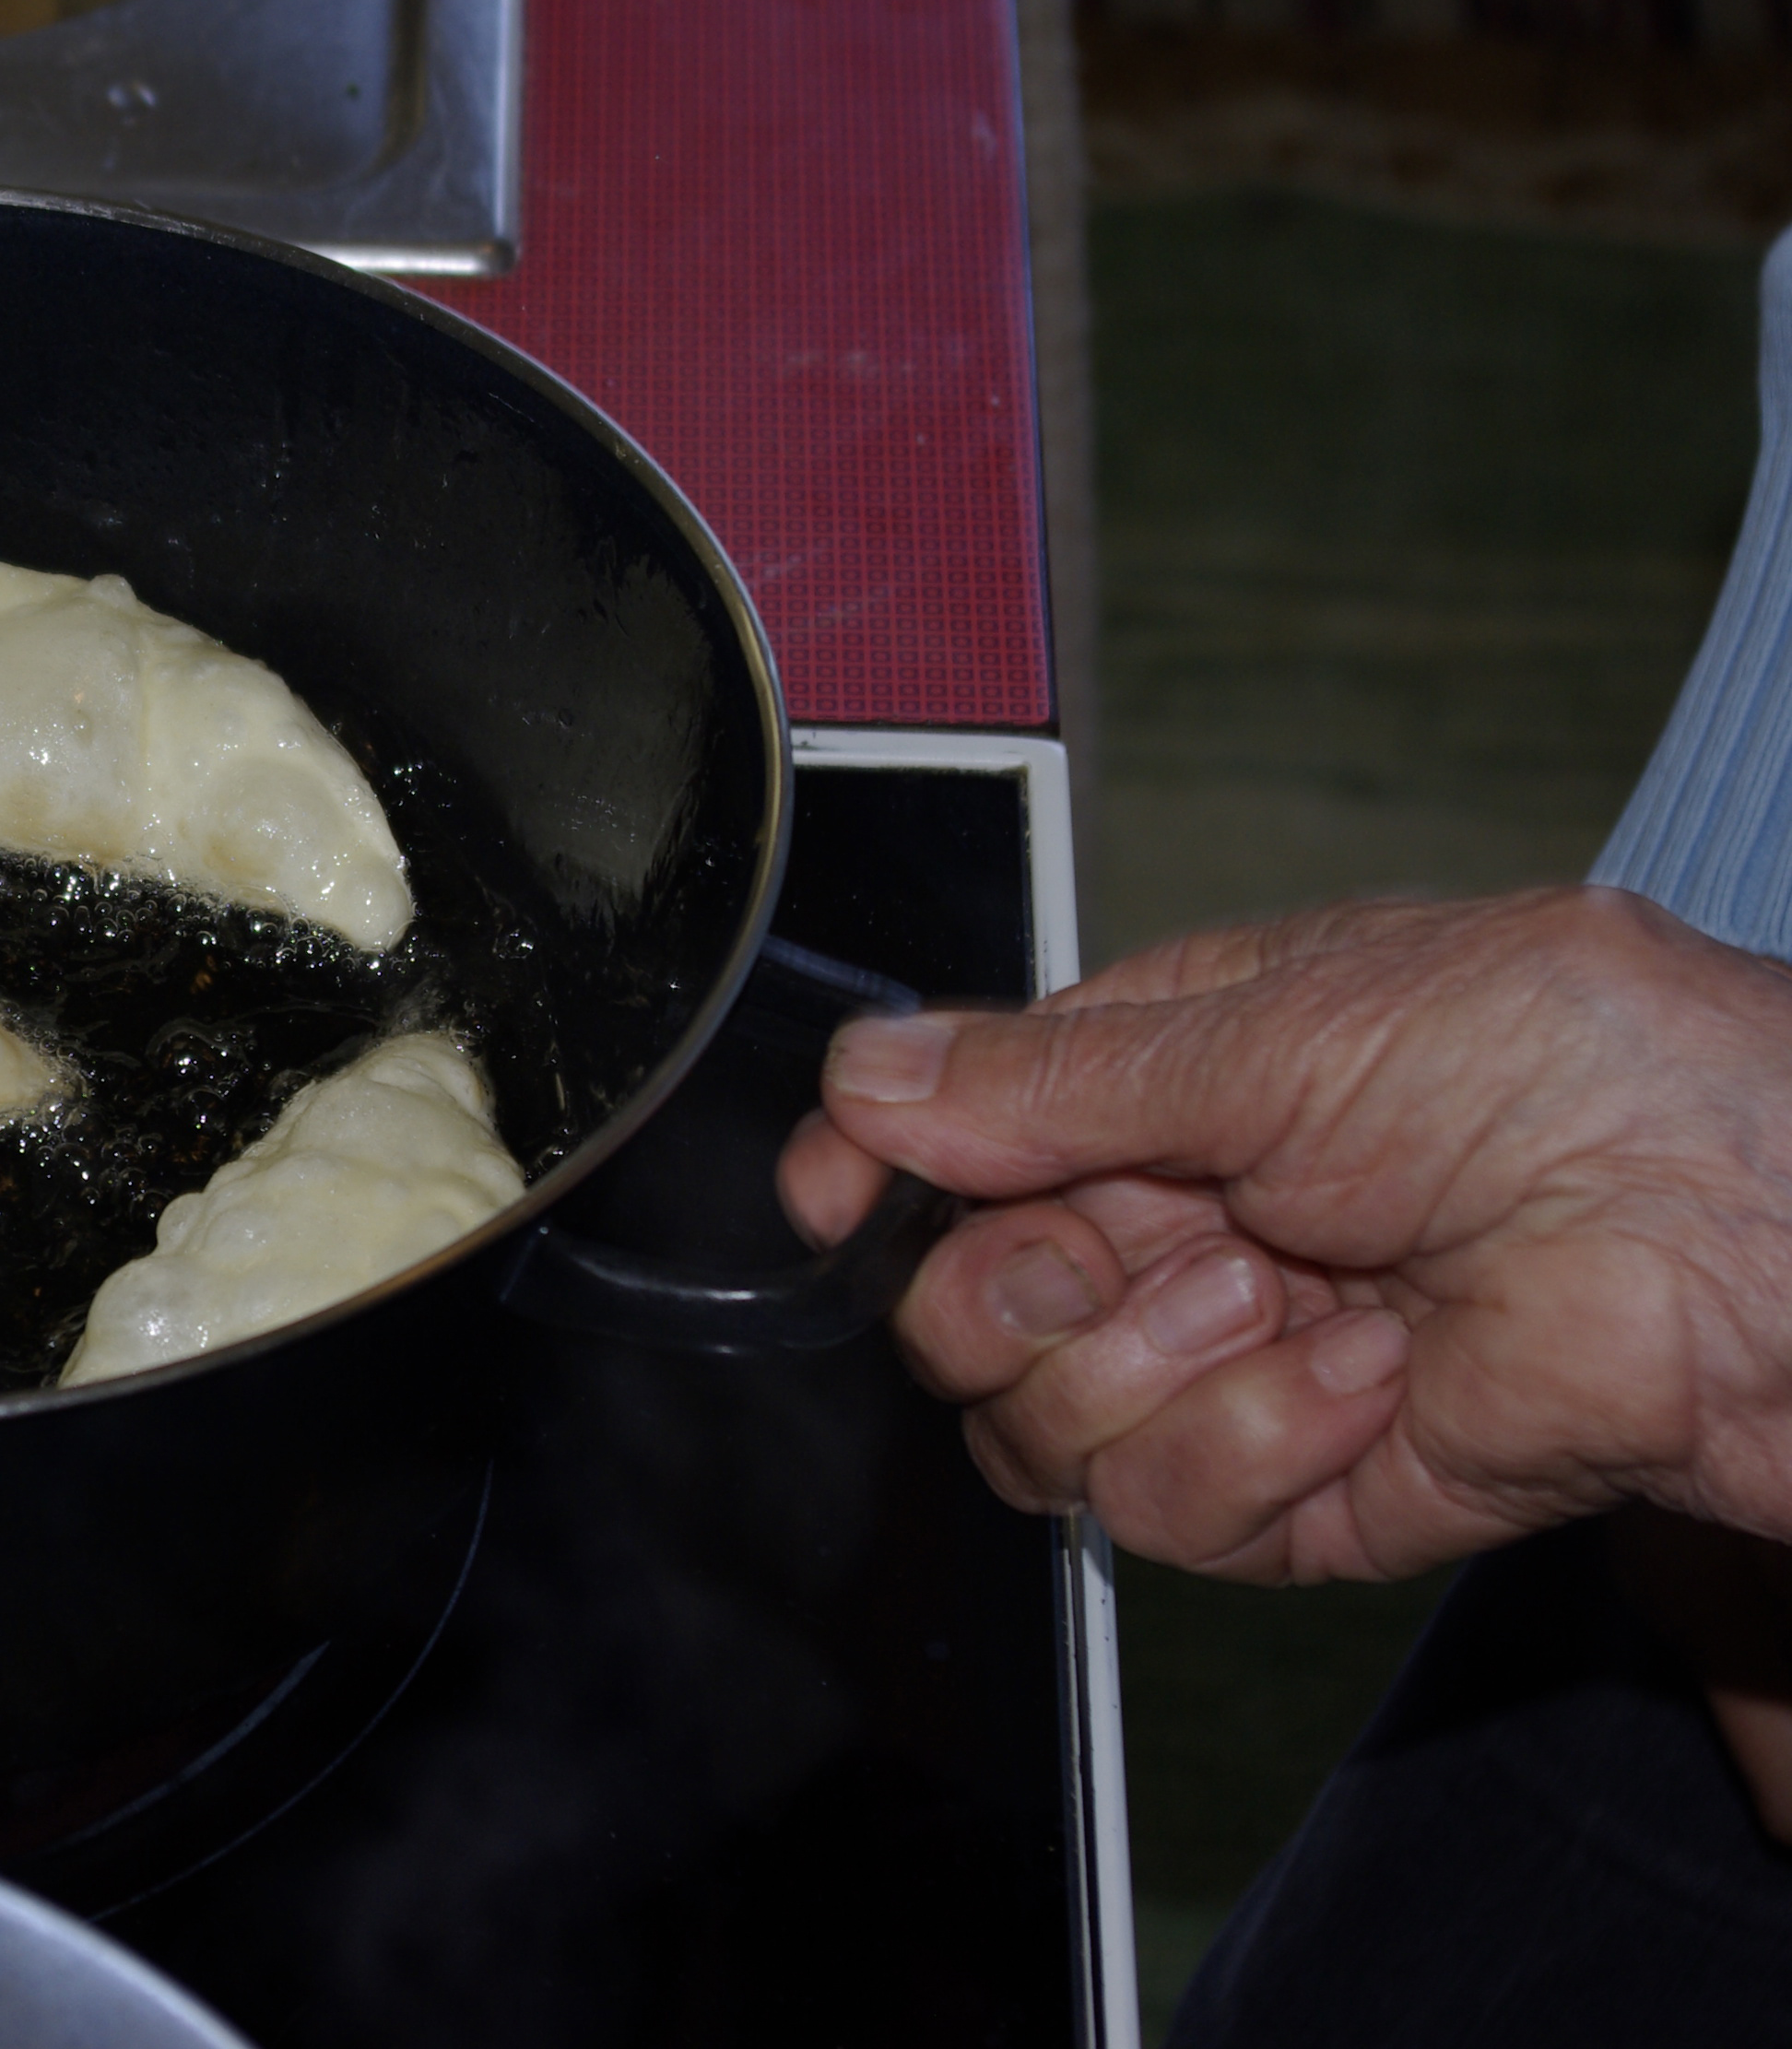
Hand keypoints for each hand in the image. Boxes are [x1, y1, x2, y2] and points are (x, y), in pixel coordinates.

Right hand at [777, 887, 1791, 1583]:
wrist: (1742, 1245)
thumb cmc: (1562, 1068)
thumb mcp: (1280, 1025)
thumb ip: (1050, 1076)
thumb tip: (867, 1078)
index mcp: (1168, 1080)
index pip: (948, 1139)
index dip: (870, 1176)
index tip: (837, 1199)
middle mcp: (1182, 1226)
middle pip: (959, 1308)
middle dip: (1013, 1288)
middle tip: (1116, 1250)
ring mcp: (1232, 1365)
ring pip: (1036, 1431)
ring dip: (1156, 1366)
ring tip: (1298, 1296)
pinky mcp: (1296, 1494)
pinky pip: (1164, 1513)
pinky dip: (1259, 1444)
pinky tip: (1373, 1378)